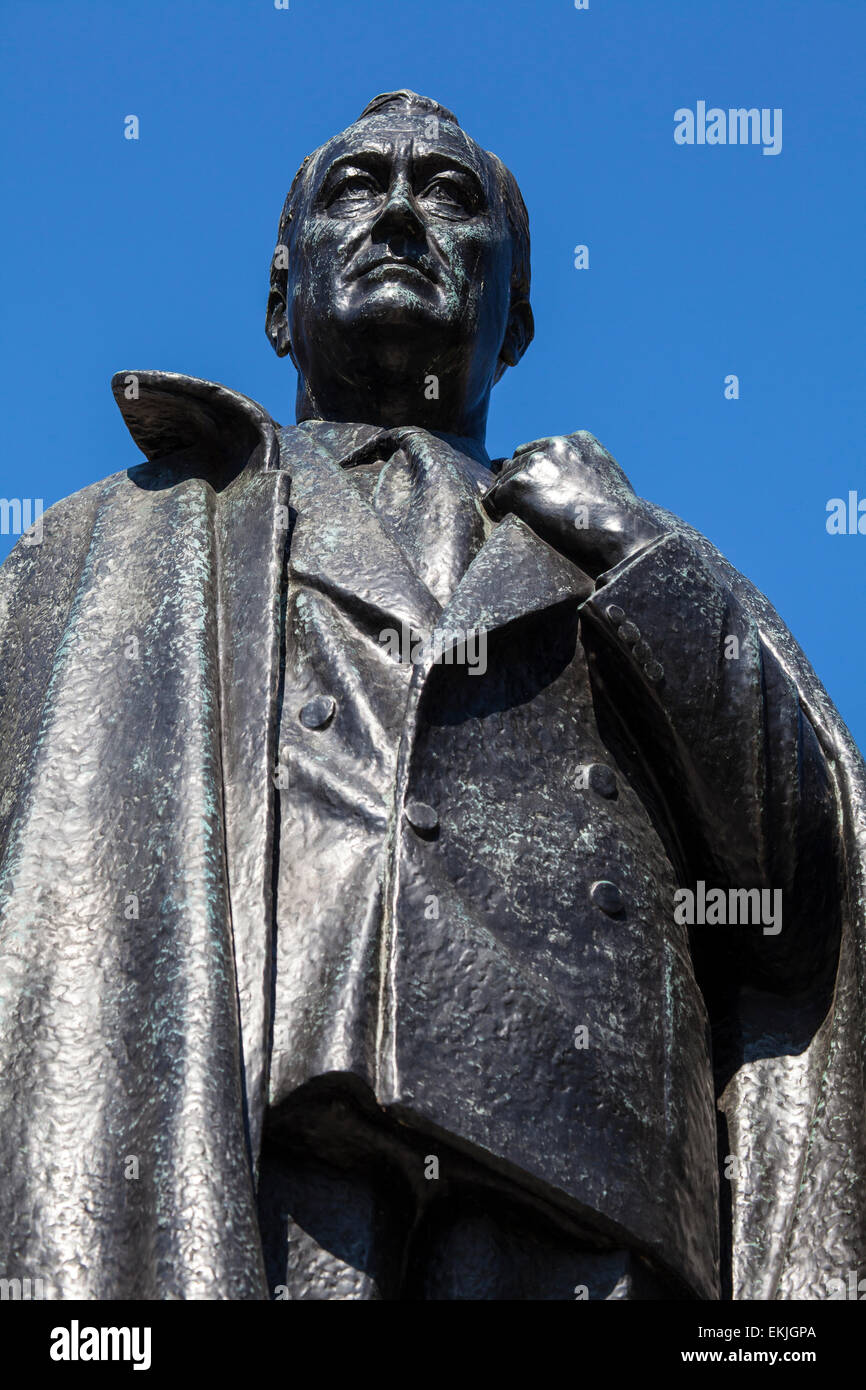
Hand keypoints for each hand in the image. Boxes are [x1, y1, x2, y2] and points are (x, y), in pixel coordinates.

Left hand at [482, 433, 662, 577]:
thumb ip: (583, 471)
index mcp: (578, 440)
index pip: (540, 449)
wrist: (620, 530)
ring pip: (504, 478)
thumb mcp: (607, 478)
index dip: (533, 471)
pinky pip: (495, 497)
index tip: (532, 490)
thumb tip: (570, 487)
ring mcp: (536, 463)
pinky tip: (503, 521)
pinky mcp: (520, 485)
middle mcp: (555, 445)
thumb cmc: (620, 517)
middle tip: (515, 506)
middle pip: (518, 460)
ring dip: (504, 497)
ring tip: (507, 516)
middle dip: (516, 481)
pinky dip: (496, 510)